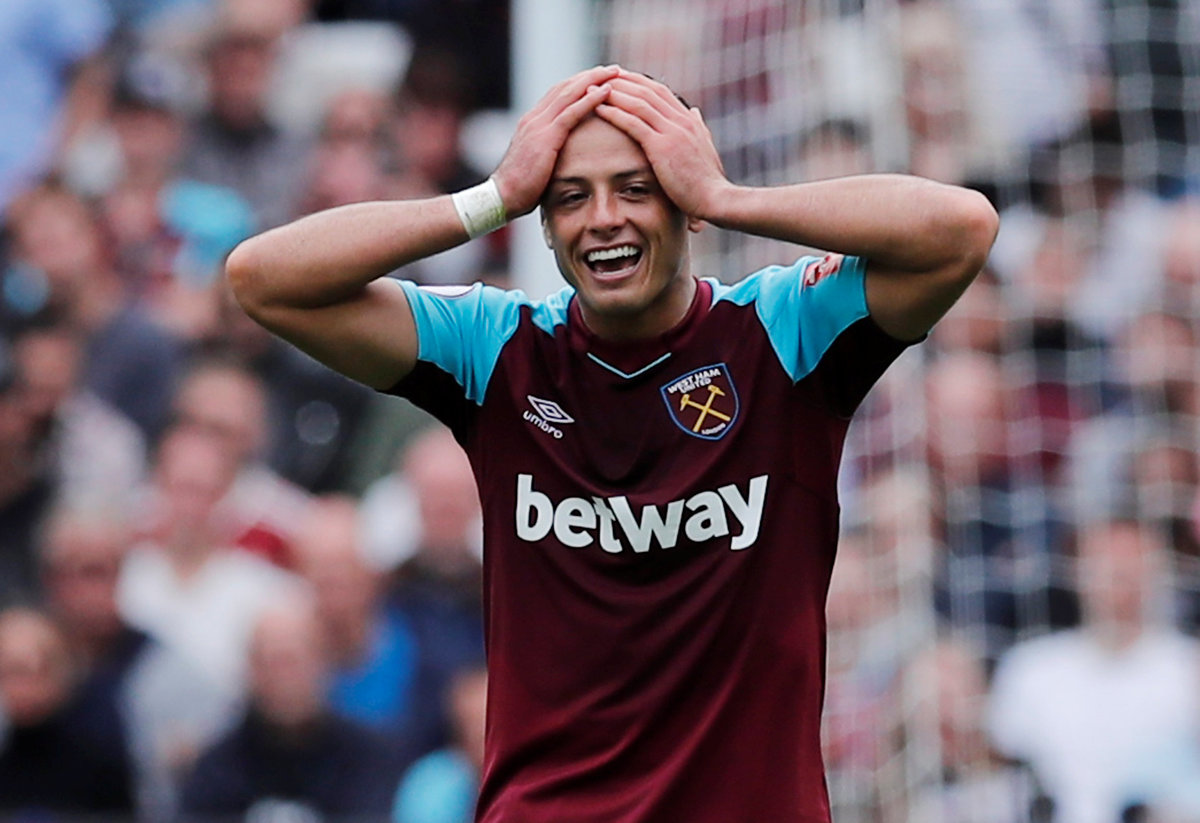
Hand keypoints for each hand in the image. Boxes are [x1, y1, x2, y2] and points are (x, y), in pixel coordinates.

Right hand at [492, 66, 619, 217]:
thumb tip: (564, 157)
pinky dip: (591, 99)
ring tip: (615, 72)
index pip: (558, 94)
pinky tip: (607, 92)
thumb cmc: (520, 189)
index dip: (580, 83)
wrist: (501, 198)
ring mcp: (538, 125)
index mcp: (532, 122)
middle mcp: (534, 118)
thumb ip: (549, 152)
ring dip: (595, 79)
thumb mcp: (537, 163)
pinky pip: (571, 113)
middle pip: (566, 86)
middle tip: (613, 68)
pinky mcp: (545, 138)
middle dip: (590, 75)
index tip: (600, 78)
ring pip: (570, 93)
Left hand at [594, 72, 728, 220]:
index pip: (660, 91)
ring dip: (613, 92)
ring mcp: (672, 132)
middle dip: (622, 81)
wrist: (716, 199)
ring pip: (638, 102)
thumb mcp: (705, 149)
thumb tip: (694, 112)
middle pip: (647, 91)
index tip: (620, 78)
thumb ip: (698, 128)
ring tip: (592, 88)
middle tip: (601, 75)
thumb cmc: (708, 182)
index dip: (638, 82)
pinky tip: (597, 108)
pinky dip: (614, 113)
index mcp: (689, 120)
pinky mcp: (662, 147)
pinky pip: (634, 124)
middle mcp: (681, 120)